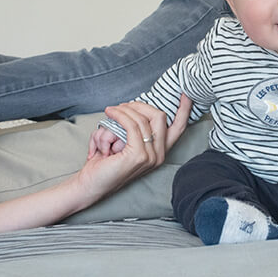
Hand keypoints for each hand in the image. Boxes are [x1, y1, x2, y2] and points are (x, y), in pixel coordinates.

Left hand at [78, 96, 193, 200]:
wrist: (91, 183)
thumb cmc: (104, 162)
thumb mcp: (125, 141)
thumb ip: (136, 128)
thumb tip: (136, 107)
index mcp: (160, 151)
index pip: (179, 127)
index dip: (185, 109)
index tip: (186, 93)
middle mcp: (159, 155)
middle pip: (160, 116)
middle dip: (140, 105)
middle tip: (122, 106)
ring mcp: (150, 156)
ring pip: (142, 119)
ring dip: (123, 111)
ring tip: (110, 112)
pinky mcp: (138, 156)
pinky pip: (131, 125)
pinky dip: (119, 116)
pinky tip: (110, 114)